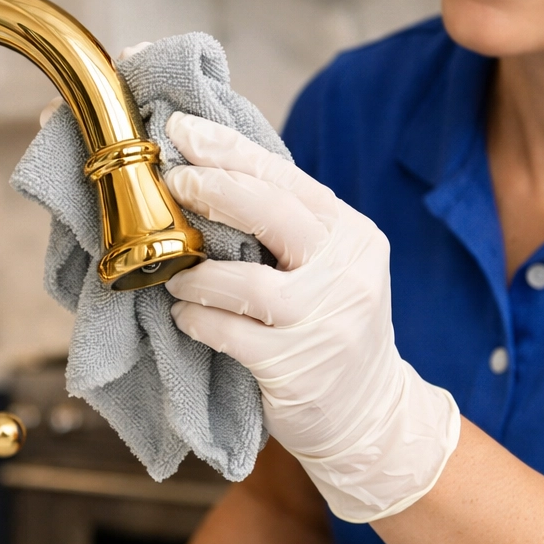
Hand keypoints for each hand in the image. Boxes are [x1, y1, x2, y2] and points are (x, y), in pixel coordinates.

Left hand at [162, 112, 460, 521]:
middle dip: (214, 188)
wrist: (370, 415)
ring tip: (173, 272)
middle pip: (272, 211)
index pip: (285, 179)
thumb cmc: (330, 327)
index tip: (180, 129)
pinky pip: (230, 333)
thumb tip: (208, 169)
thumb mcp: (329, 267)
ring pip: (246, 281)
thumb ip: (286, 226)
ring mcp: (324, 321)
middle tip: (172, 180)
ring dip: (197, 272)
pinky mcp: (295, 367)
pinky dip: (198, 318)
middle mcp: (346, 272)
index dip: (228, 150)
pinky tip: (184, 314)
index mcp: (352, 236)